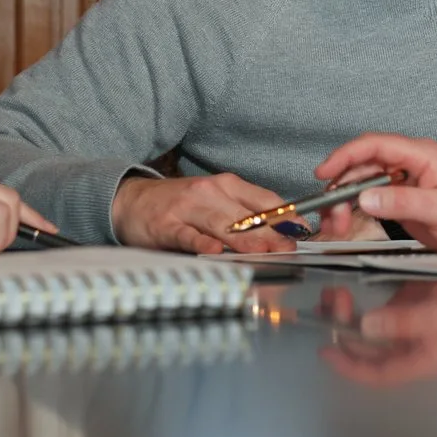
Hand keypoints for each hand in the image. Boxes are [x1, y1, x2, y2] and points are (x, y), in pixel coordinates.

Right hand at [112, 172, 295, 254]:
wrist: (132, 200)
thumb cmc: (180, 205)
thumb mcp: (216, 200)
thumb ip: (246, 214)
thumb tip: (283, 234)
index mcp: (227, 185)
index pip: (264, 200)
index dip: (286, 217)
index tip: (304, 233)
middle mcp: (209, 192)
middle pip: (246, 215)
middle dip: (270, 233)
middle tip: (289, 248)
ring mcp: (186, 208)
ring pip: (221, 224)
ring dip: (244, 239)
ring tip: (262, 250)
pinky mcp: (166, 225)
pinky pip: (187, 235)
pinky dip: (201, 243)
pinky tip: (214, 251)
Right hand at [314, 134, 436, 249]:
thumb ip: (405, 202)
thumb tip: (367, 197)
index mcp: (422, 156)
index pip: (375, 146)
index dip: (345, 156)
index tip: (325, 173)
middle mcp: (409, 165)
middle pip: (362, 166)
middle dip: (340, 188)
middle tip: (330, 215)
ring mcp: (404, 182)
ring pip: (361, 184)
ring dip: (343, 202)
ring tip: (335, 225)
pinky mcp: (402, 200)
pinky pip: (369, 200)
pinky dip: (353, 211)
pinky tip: (344, 224)